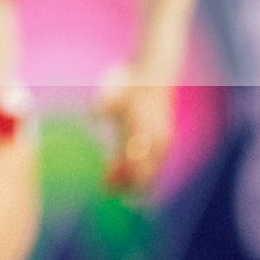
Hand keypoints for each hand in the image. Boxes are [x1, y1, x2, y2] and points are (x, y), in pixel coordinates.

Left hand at [97, 67, 174, 192]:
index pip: (135, 163)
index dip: (121, 178)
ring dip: (134, 181)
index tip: (105, 185)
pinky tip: (125, 174)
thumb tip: (94, 114)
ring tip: (112, 183)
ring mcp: (163, 140)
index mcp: (143, 127)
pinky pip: (156, 165)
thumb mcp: (114, 85)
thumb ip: (106, 101)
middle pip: (145, 174)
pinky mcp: (164, 140)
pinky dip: (143, 173)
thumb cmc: (130, 80)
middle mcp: (156, 137)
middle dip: (127, 185)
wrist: (154, 70)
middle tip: (107, 189)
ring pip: (152, 172)